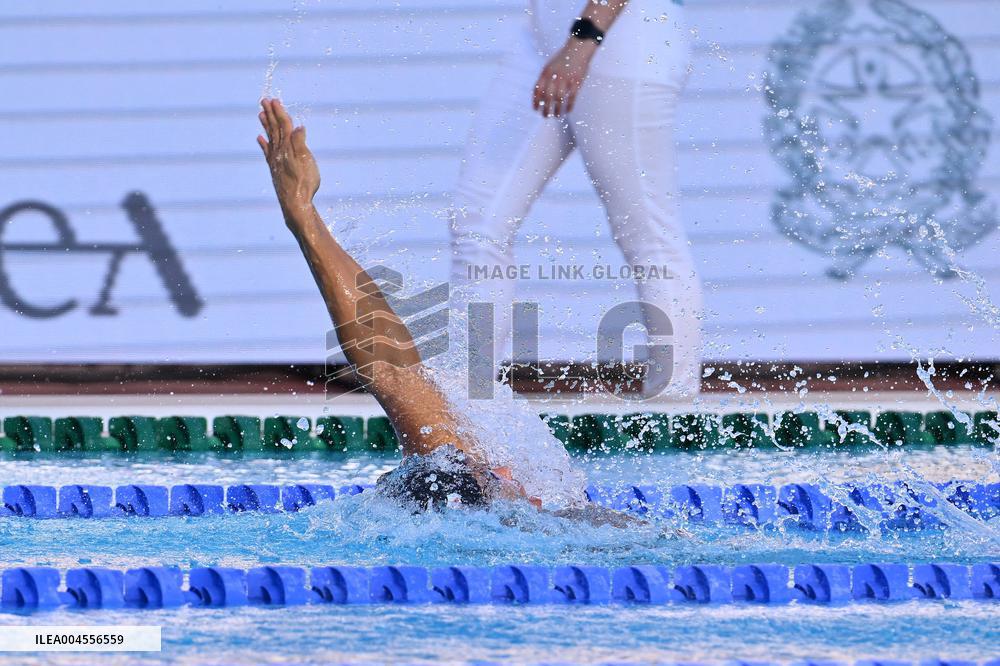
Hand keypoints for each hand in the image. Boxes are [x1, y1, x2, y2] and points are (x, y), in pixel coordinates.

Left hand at [257, 98, 320, 218]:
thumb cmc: (304, 183)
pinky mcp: (274, 168)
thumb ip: (301, 143)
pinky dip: (263, 143)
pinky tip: (260, 138)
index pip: (283, 125)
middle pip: (274, 128)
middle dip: (270, 114)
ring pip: (269, 137)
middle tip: (264, 100)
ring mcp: (275, 160)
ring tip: (260, 113)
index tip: (274, 100)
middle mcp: (279, 151)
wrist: (295, 204)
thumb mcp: (307, 162)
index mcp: (288, 147)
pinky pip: (267, 151)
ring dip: (266, 125)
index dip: (279, 112)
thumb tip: (298, 127)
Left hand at [532, 39, 596, 117]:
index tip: (536, 109)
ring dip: (557, 110)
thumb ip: (545, 78)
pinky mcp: (576, 81)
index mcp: (546, 72)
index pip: (538, 90)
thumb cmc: (563, 59)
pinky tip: (568, 111)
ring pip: (559, 99)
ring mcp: (566, 79)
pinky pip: (572, 97)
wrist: (578, 48)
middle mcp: (554, 76)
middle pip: (547, 97)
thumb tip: (539, 96)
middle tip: (545, 116)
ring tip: (557, 116)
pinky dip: (569, 106)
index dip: (535, 101)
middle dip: (545, 109)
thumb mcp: (550, 66)